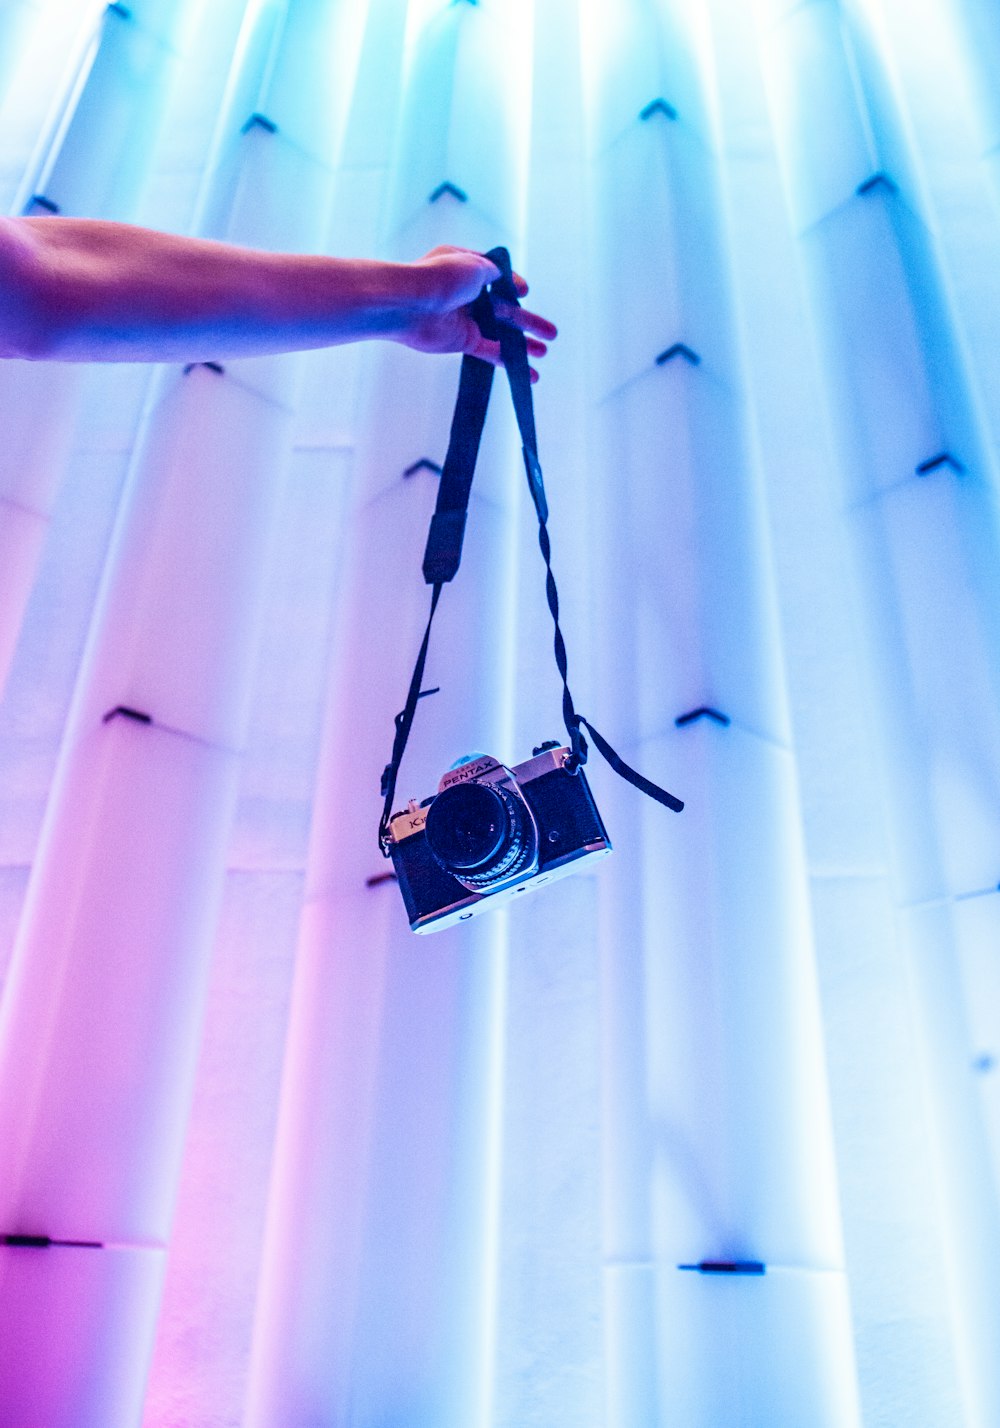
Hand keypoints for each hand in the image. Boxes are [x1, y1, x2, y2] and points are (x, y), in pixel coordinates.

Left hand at [397, 245, 556, 381]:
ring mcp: (466, 319)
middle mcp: (468, 294)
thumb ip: (493, 272)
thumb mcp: (473, 264)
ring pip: (501, 332)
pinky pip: (491, 351)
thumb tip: (506, 279)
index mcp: (467, 269)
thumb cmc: (438, 277)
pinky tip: (526, 371)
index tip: (525, 293)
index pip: (497, 278)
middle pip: (505, 309)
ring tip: (543, 352)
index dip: (514, 287)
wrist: (409, 305)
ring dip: (523, 344)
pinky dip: (508, 360)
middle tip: (551, 333)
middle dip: (528, 321)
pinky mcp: (462, 341)